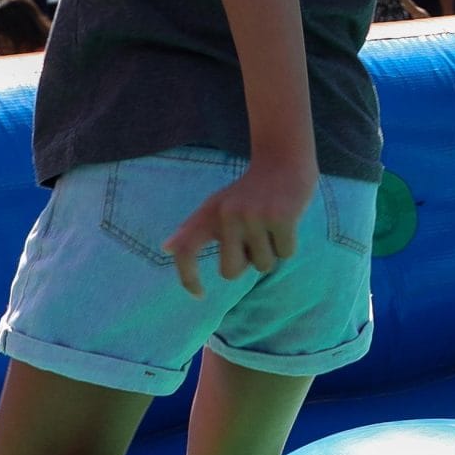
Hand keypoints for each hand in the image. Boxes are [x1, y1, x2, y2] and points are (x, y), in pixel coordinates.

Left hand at [163, 156, 314, 297]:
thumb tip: (166, 248)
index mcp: (209, 213)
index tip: (199, 295)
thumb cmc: (250, 190)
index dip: (187, 278)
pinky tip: (287, 222)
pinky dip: (288, 245)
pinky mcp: (282, 217)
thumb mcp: (218, 204)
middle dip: (246, 263)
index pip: (186, 250)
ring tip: (272, 226)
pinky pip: (285, 254)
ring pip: (262, 265)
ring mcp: (254, 216)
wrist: (284, 159)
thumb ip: (192, 228)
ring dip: (271, 252)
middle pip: (231, 272)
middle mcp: (227, 215)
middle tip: (255, 239)